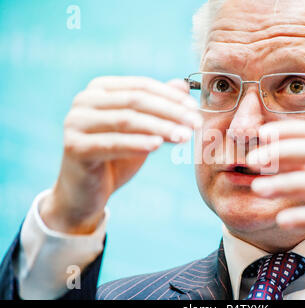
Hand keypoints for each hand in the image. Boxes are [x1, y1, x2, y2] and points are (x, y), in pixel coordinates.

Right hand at [40, 76, 201, 234]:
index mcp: (100, 89)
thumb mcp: (141, 130)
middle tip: (195, 123)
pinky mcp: (74, 147)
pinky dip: (137, 143)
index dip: (171, 96)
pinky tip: (157, 146)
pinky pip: (112, 143)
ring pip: (127, 120)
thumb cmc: (115, 158)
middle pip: (136, 101)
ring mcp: (75, 123)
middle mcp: (84, 101)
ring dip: (160, 128)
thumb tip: (183, 84)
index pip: (142, 85)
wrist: (85, 192)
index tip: (195, 107)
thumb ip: (158, 106)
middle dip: (170, 111)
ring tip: (184, 137)